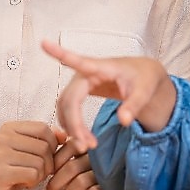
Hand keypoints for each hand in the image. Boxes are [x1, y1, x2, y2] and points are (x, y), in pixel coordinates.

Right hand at [0, 120, 60, 189]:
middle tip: (36, 172)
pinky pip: (33, 174)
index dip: (52, 144)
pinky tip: (23, 183)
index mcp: (9, 128)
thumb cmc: (11, 169)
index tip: (46, 157)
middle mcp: (2, 137)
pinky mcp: (0, 173)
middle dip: (48, 163)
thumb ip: (46, 140)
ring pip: (40, 162)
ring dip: (40, 174)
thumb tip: (64, 135)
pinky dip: (33, 182)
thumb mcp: (29, 151)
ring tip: (28, 177)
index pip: (43, 128)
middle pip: (44, 147)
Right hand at [41, 40, 176, 151]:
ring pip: (65, 107)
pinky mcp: (79, 92)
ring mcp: (80, 83)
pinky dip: (72, 125)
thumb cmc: (143, 79)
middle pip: (70, 100)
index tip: (44, 42)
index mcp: (101, 67)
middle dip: (74, 123)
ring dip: (72, 127)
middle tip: (86, 146)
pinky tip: (83, 137)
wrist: (143, 77)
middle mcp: (85, 74)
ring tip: (87, 146)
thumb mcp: (145, 92)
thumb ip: (134, 105)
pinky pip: (68, 109)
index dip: (59, 53)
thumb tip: (123, 121)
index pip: (78, 61)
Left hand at [47, 138, 127, 189]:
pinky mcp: (113, 187)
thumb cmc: (93, 184)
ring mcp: (108, 172)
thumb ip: (66, 160)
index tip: (48, 174)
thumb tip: (45, 163)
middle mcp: (101, 156)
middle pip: (72, 166)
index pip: (70, 145)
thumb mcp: (78, 169)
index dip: (56, 161)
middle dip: (56, 182)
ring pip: (80, 181)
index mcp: (92, 147)